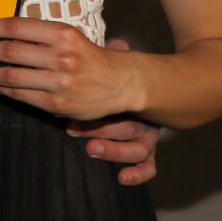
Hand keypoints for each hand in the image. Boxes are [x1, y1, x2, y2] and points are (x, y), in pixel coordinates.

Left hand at [0, 16, 142, 121]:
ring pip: (10, 75)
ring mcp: (58, 82)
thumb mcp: (70, 36)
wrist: (120, 83)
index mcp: (63, 33)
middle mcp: (61, 56)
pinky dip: (0, 89)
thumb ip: (40, 35)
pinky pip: (20, 96)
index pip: (16, 28)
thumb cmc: (90, 57)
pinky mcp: (57, 104)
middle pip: (9, 51)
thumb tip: (2, 34)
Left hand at [69, 39, 159, 184]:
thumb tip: (117, 42)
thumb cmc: (122, 85)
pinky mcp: (148, 153)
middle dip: (99, 129)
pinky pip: (148, 167)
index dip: (98, 107)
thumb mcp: (119, 70)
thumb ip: (116, 58)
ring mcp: (146, 137)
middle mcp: (141, 118)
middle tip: (72, 129)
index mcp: (132, 97)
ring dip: (113, 151)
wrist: (151, 100)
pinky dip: (138, 174)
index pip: (121, 100)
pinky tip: (123, 179)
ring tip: (91, 149)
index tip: (70, 112)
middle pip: (127, 127)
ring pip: (137, 148)